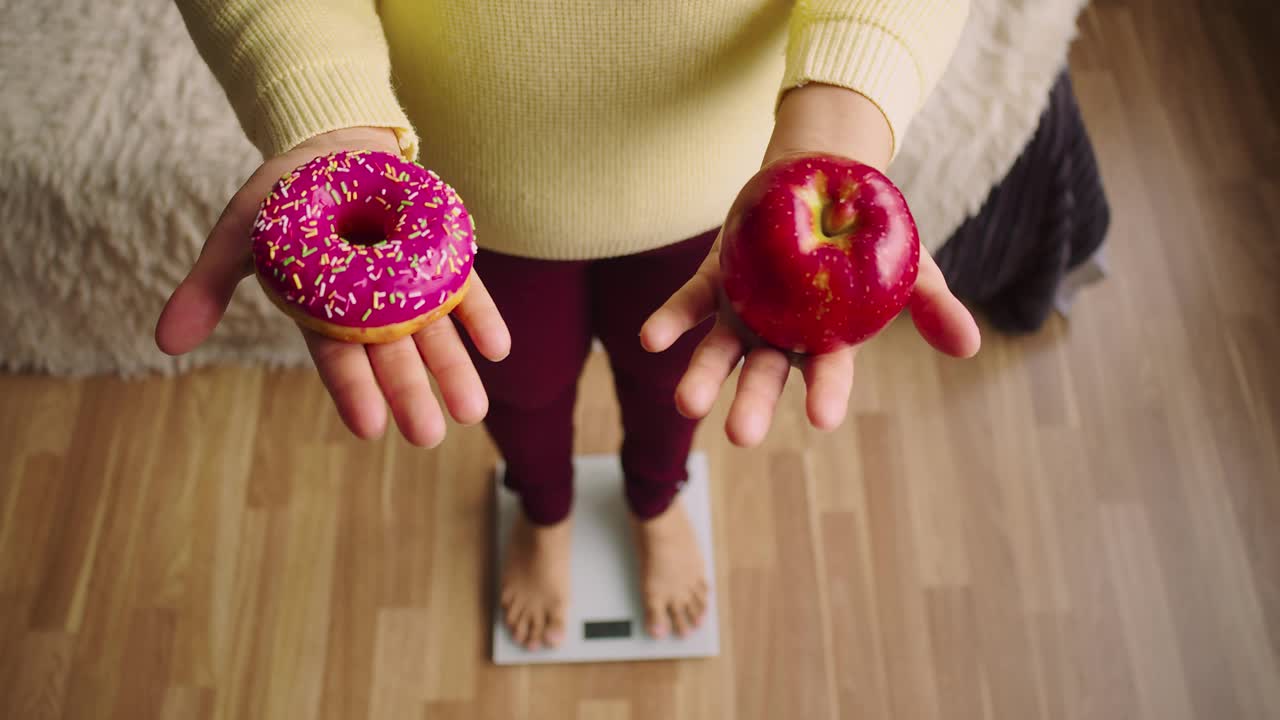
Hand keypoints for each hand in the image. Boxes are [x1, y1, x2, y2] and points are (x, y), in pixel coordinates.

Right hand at [155, 127, 509, 445]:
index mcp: (324, 311)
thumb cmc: (281, 196)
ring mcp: (410, 284)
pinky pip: (466, 290)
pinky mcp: (443, 257)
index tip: (368, 427)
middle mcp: (372, 308)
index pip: (338, 358)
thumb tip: (165, 344)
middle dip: (410, 393)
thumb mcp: (239, 234)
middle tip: (428, 436)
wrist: (330, 143)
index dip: (353, 389)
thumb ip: (208, 287)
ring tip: (472, 410)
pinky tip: (500, 349)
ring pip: (434, 333)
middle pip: (393, 356)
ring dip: (454, 369)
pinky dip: (482, 317)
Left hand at [640, 85, 979, 446]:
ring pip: (721, 351)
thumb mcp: (909, 265)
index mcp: (826, 338)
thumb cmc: (871, 236)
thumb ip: (932, 305)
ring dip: (702, 375)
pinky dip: (671, 321)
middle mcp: (779, 335)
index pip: (828, 370)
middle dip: (754, 404)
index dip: (827, 392)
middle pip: (766, 374)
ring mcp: (743, 312)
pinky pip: (688, 304)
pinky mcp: (714, 282)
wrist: (823, 182)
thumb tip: (971, 346)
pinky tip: (652, 339)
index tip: (823, 418)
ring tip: (685, 404)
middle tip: (740, 435)